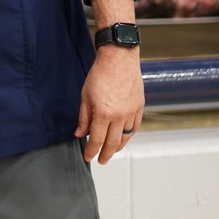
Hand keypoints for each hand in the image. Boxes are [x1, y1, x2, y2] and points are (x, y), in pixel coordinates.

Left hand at [75, 47, 144, 164]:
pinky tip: (123, 139)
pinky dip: (129, 136)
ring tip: (111, 152)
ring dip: (118, 148)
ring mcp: (131, 112)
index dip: (91, 151)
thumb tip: (80, 134)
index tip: (88, 157)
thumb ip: (83, 117)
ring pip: (126, 138)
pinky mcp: (139, 107)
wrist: (119, 58)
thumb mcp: (85, 96)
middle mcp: (119, 116)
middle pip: (112, 143)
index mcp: (103, 113)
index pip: (97, 140)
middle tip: (100, 160)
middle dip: (105, 154)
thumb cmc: (100, 74)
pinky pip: (135, 127)